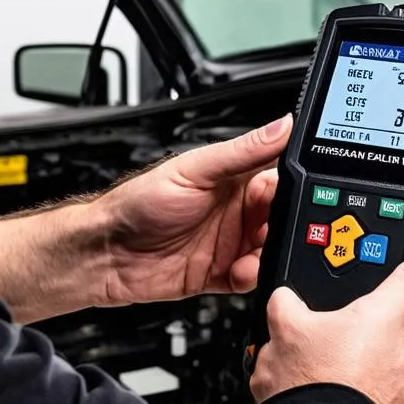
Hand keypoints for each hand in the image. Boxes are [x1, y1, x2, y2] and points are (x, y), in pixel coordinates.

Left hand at [97, 114, 293, 304]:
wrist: (106, 253)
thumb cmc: (140, 202)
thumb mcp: (196, 170)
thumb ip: (243, 151)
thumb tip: (282, 124)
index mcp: (233, 178)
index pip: (278, 179)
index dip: (292, 189)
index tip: (297, 197)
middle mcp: (234, 210)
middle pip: (280, 219)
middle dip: (285, 228)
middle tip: (274, 231)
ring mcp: (229, 242)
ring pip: (271, 251)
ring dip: (269, 255)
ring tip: (253, 254)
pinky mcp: (221, 273)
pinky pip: (252, 279)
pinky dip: (253, 278)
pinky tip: (239, 272)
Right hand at [249, 259, 403, 403]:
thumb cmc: (309, 384)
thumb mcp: (283, 330)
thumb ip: (286, 303)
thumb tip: (284, 298)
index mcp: (382, 317)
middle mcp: (402, 348)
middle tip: (379, 310)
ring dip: (389, 350)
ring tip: (356, 354)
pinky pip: (398, 388)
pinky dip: (382, 383)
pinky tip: (355, 386)